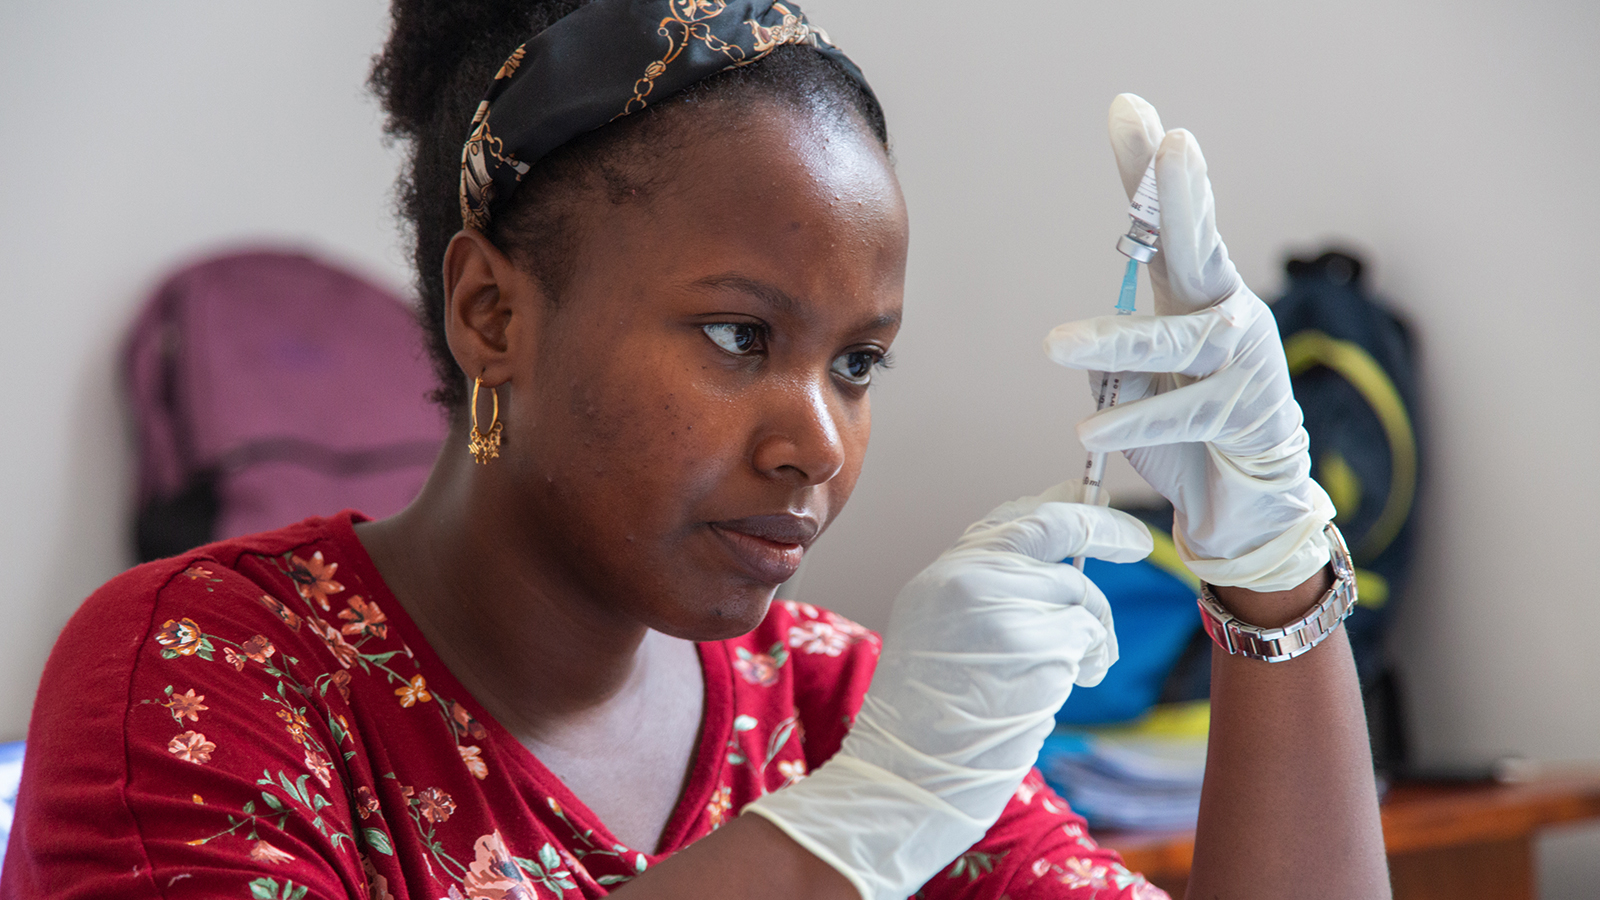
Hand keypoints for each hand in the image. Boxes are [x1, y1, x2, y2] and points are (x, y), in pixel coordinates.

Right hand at [745, 482, 1150, 899]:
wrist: (910, 774)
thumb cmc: (930, 720)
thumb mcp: (942, 633)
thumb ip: (991, 594)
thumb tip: (1057, 564)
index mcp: (942, 577)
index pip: (1011, 519)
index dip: (1061, 505)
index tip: (1095, 503)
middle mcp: (968, 580)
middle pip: (1055, 535)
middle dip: (1104, 531)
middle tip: (1136, 542)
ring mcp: (1003, 610)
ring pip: (1079, 595)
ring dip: (1093, 634)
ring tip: (1083, 670)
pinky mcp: (1036, 646)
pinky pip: (1086, 637)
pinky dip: (1089, 662)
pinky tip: (1068, 688)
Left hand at [1044, 94, 1334, 591]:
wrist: (1238, 505)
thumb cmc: (1183, 433)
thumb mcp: (1135, 383)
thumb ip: (1117, 355)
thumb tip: (1089, 347)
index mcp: (1189, 293)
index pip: (1163, 222)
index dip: (1145, 168)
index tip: (1130, 110)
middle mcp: (1223, 310)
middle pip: (1199, 243)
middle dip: (1182, 193)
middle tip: (1172, 145)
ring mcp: (1244, 357)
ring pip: (1174, 340)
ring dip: (1113, 342)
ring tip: (1054, 345)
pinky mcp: (1248, 410)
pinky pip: (1178, 412)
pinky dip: (1131, 422)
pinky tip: (1090, 428)